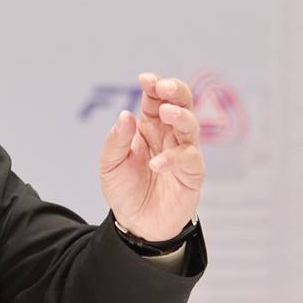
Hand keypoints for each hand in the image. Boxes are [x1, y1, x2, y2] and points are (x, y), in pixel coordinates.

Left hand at [99, 73, 204, 240]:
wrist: (136, 223)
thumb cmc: (124, 189)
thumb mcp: (110, 164)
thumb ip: (117, 140)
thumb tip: (126, 115)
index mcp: (149, 127)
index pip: (156, 99)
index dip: (154, 86)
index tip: (145, 79)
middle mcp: (169, 135)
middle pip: (181, 104)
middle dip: (175, 91)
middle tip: (164, 88)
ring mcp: (183, 153)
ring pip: (191, 126)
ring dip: (180, 116)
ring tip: (166, 113)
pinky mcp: (192, 174)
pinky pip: (190, 159)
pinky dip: (174, 158)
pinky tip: (156, 163)